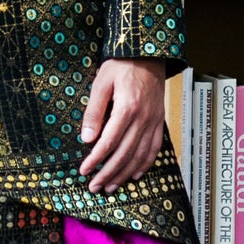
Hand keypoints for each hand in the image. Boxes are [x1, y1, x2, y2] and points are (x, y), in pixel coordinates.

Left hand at [78, 59, 166, 193]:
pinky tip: (135, 175)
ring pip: (140, 155)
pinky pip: (155, 148)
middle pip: (125, 154)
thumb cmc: (122, 66)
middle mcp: (143, 118)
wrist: (149, 55)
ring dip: (125, 174)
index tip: (84, 171)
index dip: (96, 159)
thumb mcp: (101, 83)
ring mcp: (154, 122)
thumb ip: (94, 111)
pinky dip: (145, 164)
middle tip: (95, 187)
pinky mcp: (159, 122)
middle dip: (108, 173)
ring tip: (111, 187)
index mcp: (127, 108)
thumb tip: (87, 138)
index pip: (109, 142)